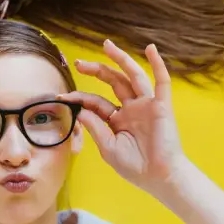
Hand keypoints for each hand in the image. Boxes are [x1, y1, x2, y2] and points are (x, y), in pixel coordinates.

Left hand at [59, 40, 186, 195]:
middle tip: (78, 62)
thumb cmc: (135, 167)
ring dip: (121, 59)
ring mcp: (146, 105)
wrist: (159, 178)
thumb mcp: (108, 147)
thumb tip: (79, 110)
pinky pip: (161, 82)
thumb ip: (95, 127)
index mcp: (117, 119)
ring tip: (107, 45)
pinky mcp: (161, 106)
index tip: (62, 96)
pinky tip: (150, 49)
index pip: (96, 102)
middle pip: (113, 82)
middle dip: (96, 70)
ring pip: (132, 76)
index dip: (79, 98)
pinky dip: (157, 64)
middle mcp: (131, 108)